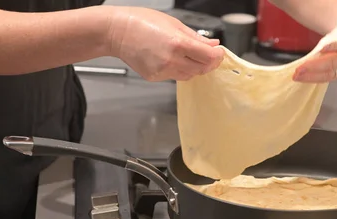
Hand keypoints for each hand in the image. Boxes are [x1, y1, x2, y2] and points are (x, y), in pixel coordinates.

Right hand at [107, 7, 223, 80]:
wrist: (117, 32)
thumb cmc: (142, 21)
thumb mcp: (174, 23)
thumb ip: (196, 37)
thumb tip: (213, 45)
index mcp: (178, 44)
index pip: (208, 57)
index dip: (217, 56)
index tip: (219, 52)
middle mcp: (171, 60)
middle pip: (201, 69)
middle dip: (208, 63)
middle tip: (209, 55)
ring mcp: (163, 71)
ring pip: (189, 75)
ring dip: (194, 67)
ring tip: (188, 55)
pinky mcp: (155, 78)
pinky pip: (175, 77)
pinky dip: (179, 70)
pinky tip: (171, 59)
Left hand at [293, 16, 336, 82]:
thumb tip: (322, 48)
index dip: (333, 47)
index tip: (321, 48)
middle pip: (334, 63)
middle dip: (314, 67)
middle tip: (299, 69)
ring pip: (330, 74)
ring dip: (311, 76)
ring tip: (297, 76)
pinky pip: (329, 77)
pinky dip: (315, 78)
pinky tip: (303, 77)